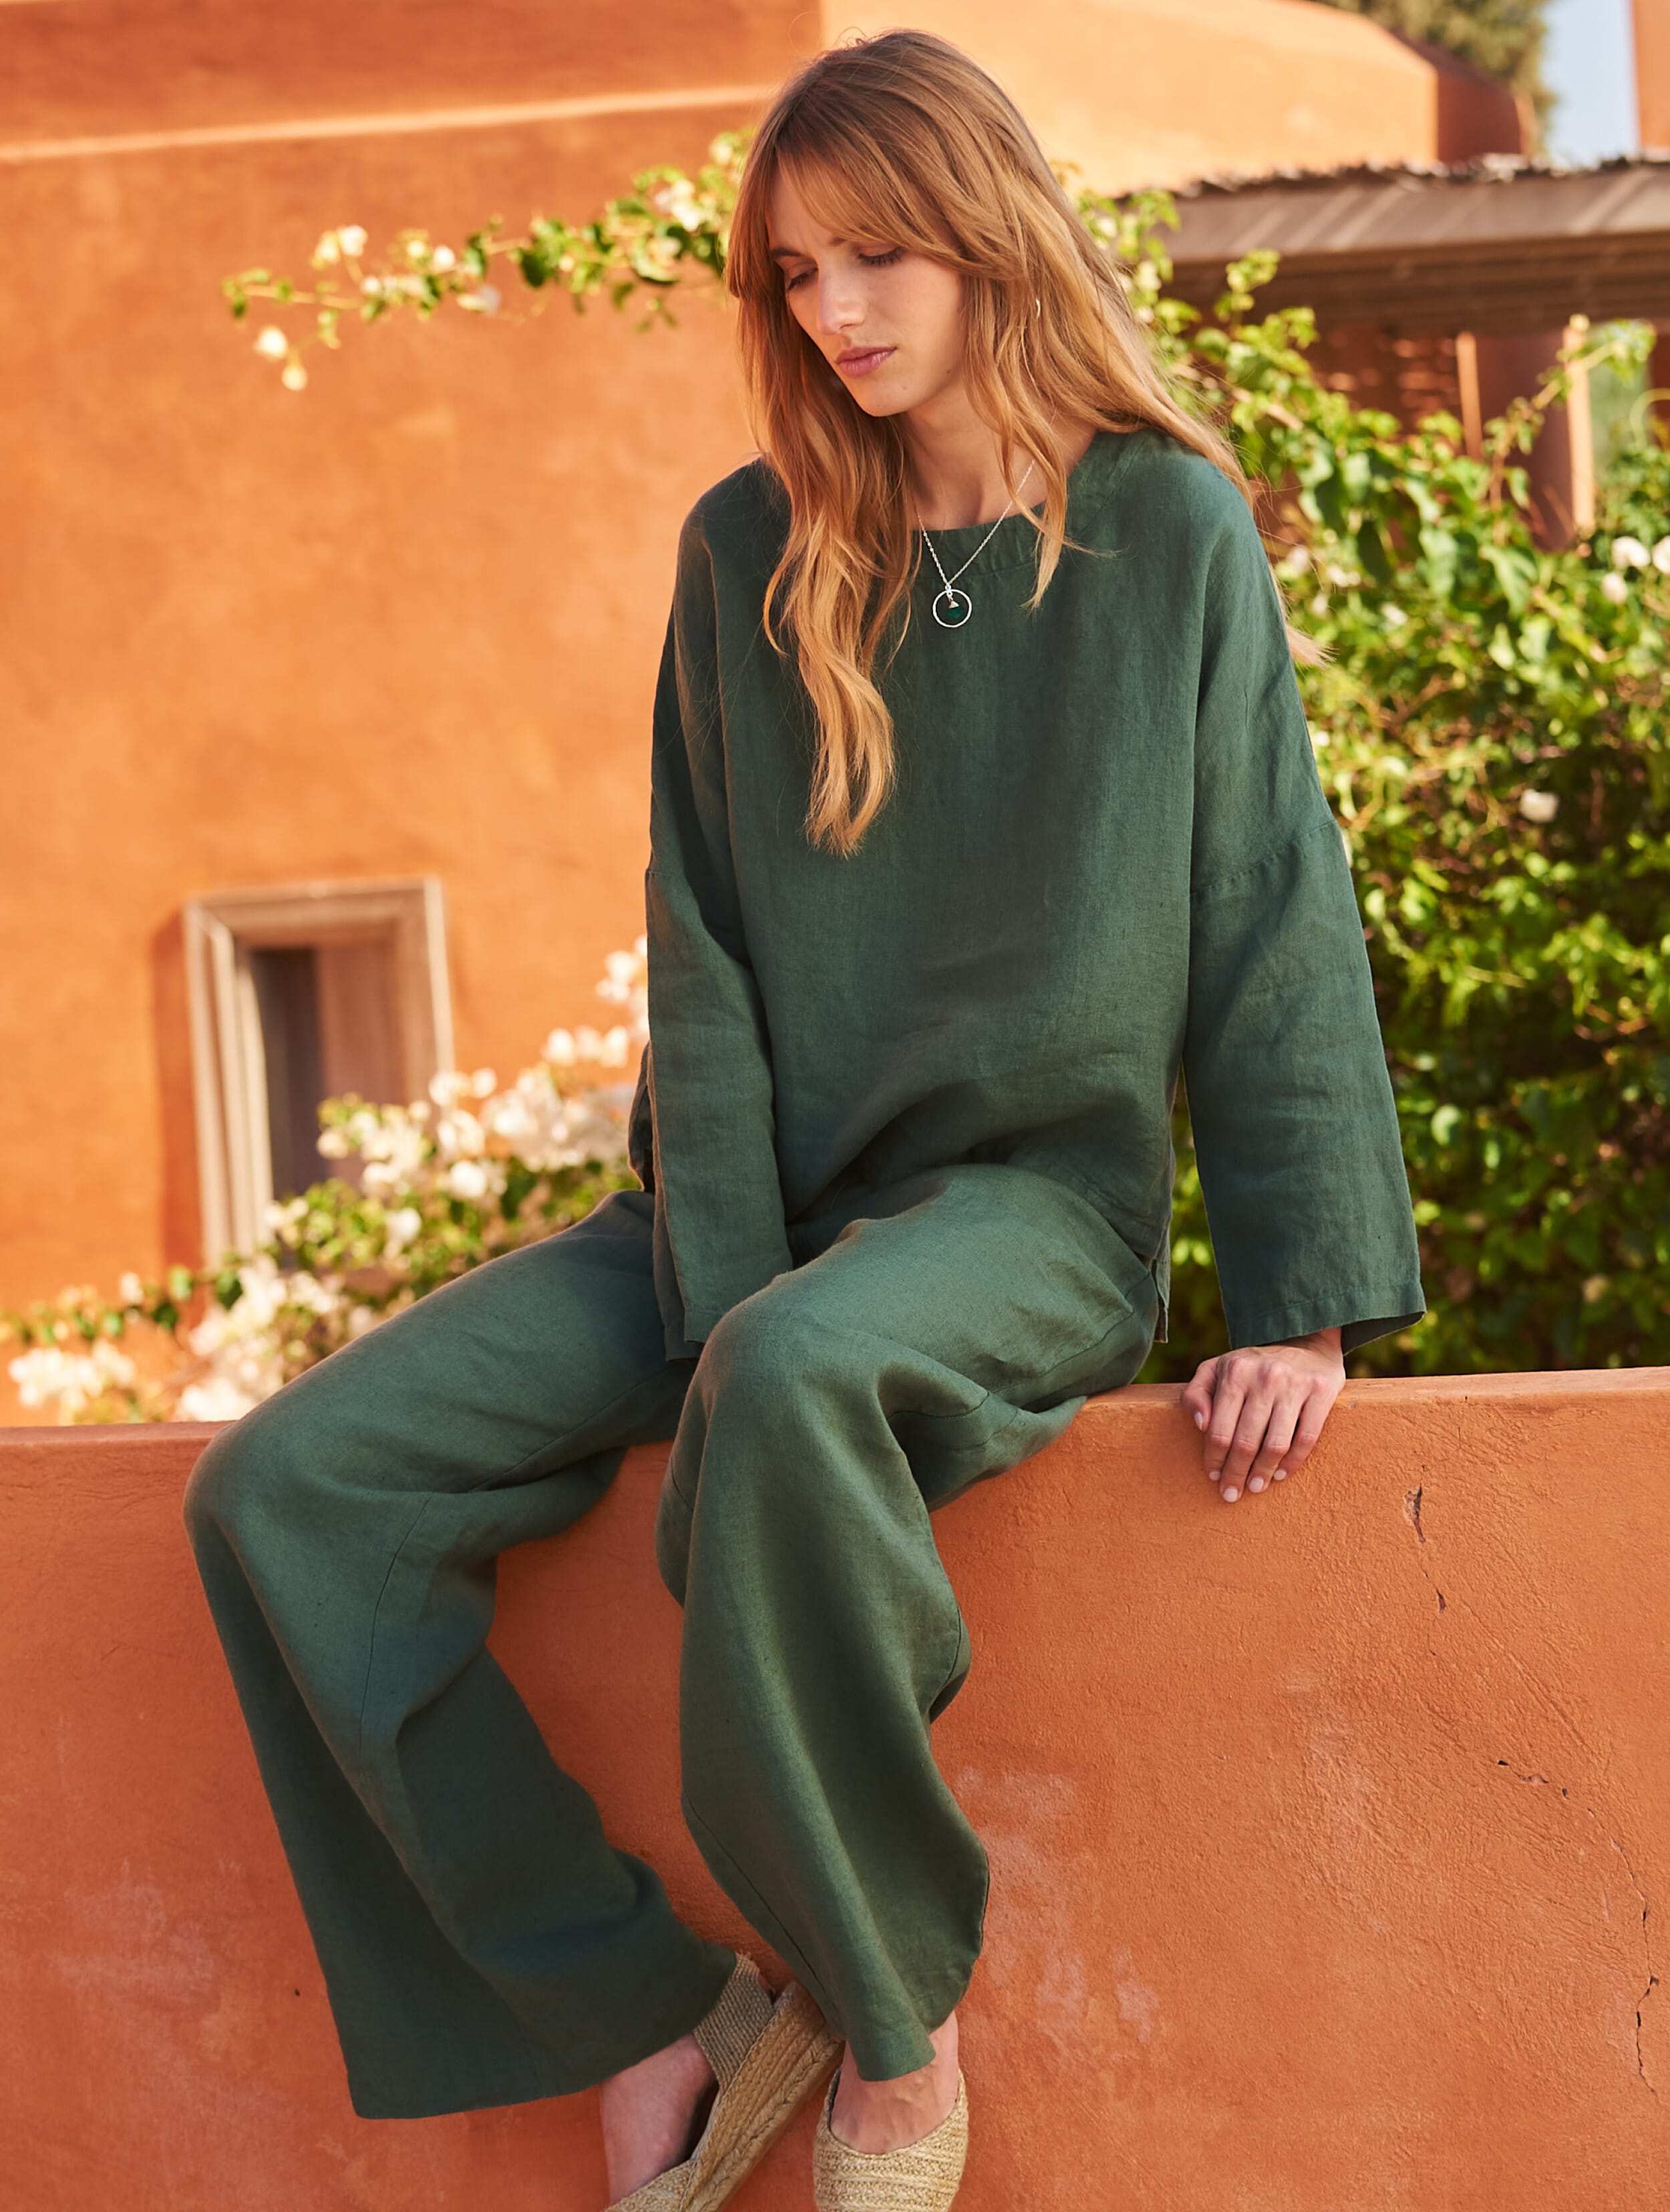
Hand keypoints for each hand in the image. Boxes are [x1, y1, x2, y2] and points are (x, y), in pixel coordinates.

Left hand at [1179, 1328, 1344, 1502]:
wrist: (1304, 1340)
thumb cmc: (1251, 1365)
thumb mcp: (1216, 1369)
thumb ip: (1196, 1393)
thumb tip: (1199, 1424)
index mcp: (1235, 1372)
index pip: (1219, 1429)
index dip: (1214, 1459)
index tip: (1213, 1476)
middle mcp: (1264, 1377)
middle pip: (1246, 1442)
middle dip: (1235, 1473)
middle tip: (1231, 1493)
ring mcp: (1295, 1384)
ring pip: (1276, 1444)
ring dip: (1263, 1472)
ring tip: (1255, 1486)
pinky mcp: (1322, 1391)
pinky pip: (1306, 1438)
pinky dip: (1292, 1462)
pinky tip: (1280, 1474)